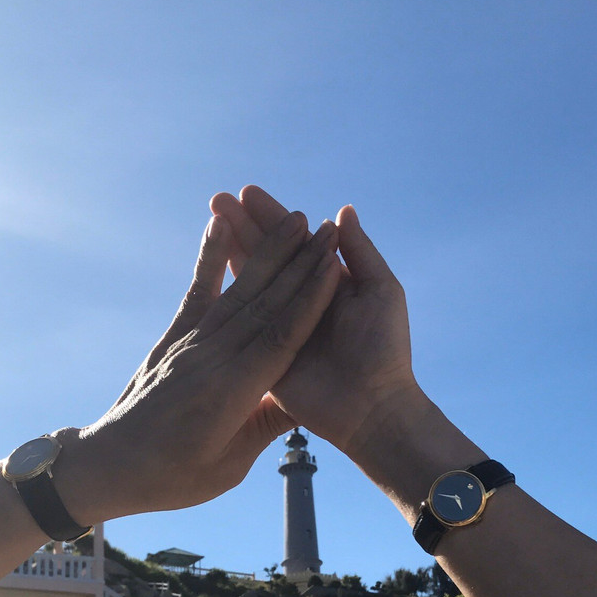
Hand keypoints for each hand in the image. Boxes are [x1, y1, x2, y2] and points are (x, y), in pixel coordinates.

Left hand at [62, 211, 340, 520]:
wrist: (108, 464)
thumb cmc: (172, 477)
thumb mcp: (228, 467)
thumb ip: (265, 427)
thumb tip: (308, 400)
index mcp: (230, 395)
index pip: (280, 340)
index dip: (309, 301)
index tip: (334, 266)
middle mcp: (211, 360)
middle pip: (265, 305)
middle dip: (299, 265)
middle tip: (327, 230)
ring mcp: (189, 344)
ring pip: (238, 292)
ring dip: (268, 253)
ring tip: (294, 220)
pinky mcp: (173, 337)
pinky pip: (196, 290)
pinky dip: (210, 257)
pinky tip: (221, 225)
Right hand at [210, 186, 420, 453]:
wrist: (372, 405)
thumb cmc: (384, 347)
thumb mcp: (380, 291)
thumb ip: (359, 252)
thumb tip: (341, 211)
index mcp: (329, 282)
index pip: (296, 241)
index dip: (272, 217)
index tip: (248, 192)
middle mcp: (302, 299)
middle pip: (268, 254)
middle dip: (243, 226)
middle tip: (217, 199)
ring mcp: (280, 324)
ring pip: (252, 278)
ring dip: (231, 248)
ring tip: (211, 218)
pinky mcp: (264, 351)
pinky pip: (244, 316)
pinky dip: (228, 289)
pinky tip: (212, 264)